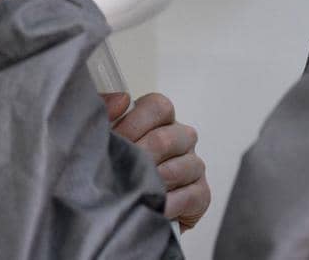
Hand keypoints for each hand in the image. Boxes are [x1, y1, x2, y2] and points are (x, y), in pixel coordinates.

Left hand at [103, 92, 210, 231]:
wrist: (124, 210)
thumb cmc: (116, 169)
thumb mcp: (106, 139)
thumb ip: (107, 112)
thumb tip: (122, 99)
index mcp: (159, 120)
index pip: (158, 106)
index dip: (135, 122)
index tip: (115, 139)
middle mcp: (181, 138)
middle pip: (168, 137)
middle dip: (140, 155)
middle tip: (120, 169)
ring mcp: (193, 165)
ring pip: (183, 165)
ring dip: (156, 180)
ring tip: (135, 190)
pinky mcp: (201, 195)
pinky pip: (192, 195)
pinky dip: (170, 203)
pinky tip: (154, 206)